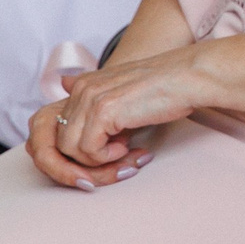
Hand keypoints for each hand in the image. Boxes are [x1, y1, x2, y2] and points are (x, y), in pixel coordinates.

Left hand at [23, 45, 206, 188]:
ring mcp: (90, 98)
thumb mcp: (123, 92)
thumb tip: (63, 84)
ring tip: (127, 156)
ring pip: (69, 151)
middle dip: (83, 164)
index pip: (54, 130)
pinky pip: (87, 151)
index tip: (101, 162)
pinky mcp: (103, 110)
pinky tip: (129, 148)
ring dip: (97, 163)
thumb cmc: (166, 88)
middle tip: (115, 167)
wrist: (190, 77)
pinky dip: (107, 158)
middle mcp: (81, 89)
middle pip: (59, 144)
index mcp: (83, 84)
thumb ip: (93, 95)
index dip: (72, 155)